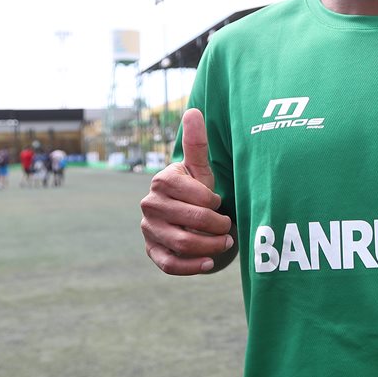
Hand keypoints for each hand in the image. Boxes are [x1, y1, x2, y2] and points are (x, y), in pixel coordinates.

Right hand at [140, 108, 233, 275]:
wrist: (185, 215)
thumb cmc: (196, 189)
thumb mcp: (200, 169)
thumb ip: (196, 143)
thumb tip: (193, 111)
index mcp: (161, 181)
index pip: (195, 195)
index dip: (213, 202)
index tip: (220, 202)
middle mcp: (149, 205)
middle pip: (190, 221)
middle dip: (217, 226)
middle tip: (228, 227)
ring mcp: (149, 230)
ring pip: (183, 243)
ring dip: (211, 246)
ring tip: (225, 243)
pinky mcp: (152, 251)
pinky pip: (170, 264)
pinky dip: (192, 266)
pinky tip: (210, 262)